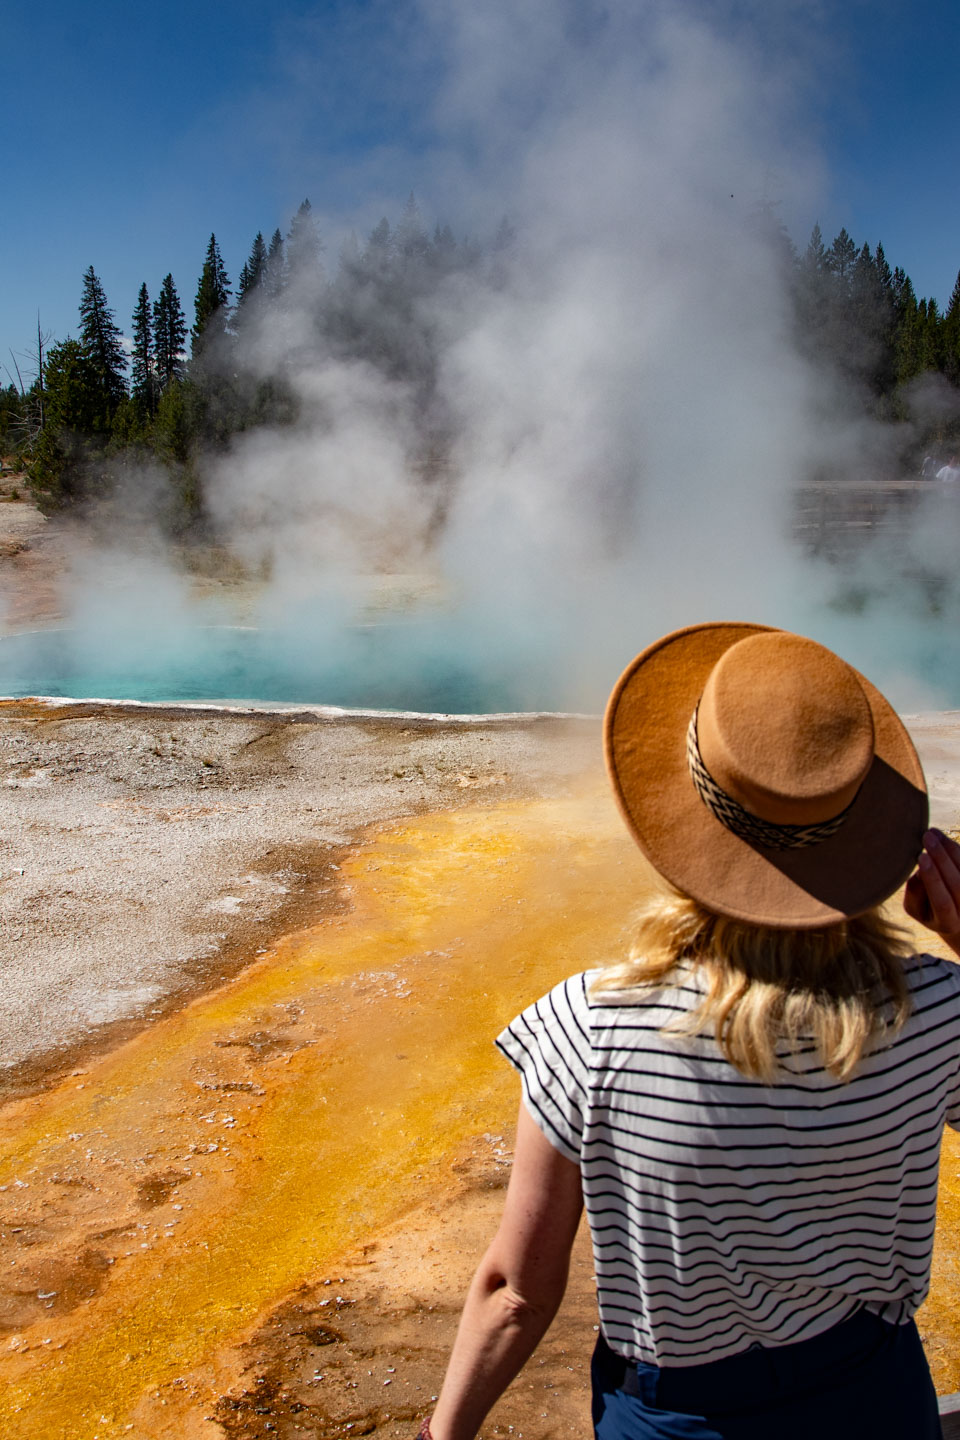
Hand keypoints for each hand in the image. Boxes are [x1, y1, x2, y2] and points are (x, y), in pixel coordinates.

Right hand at [904, 829, 959, 956]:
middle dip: (941, 858)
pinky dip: (956, 849)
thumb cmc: (927, 910)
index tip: (921, 857)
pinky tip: (943, 838)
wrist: (953, 916)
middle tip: (927, 837)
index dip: (933, 879)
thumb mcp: (915, 908)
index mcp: (948, 923)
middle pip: (957, 883)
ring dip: (950, 849)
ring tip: (933, 832)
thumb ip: (914, 893)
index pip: (943, 901)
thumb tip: (921, 870)